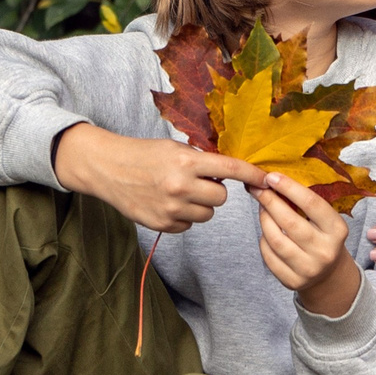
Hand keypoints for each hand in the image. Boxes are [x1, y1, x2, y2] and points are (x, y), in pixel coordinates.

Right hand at [53, 123, 266, 233]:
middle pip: (221, 198)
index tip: (266, 179)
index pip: (229, 169)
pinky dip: (184, 216)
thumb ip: (201, 161)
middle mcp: (180, 186)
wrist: (108, 169)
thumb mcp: (174, 149)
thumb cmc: (144, 154)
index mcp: (186, 162)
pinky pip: (189, 225)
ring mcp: (171, 209)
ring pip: (207, 214)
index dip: (252, 174)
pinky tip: (168, 203)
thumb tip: (231, 174)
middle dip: (215, 190)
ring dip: (200, 205)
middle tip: (198, 181)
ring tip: (180, 192)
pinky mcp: (162, 225)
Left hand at [255, 173, 361, 315]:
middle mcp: (325, 251)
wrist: (327, 275)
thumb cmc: (323, 238)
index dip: (289, 187)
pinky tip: (266, 231)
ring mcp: (309, 269)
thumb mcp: (325, 220)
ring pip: (275, 240)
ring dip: (264, 219)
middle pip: (290, 222)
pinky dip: (263, 240)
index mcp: (337, 230)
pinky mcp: (292, 281)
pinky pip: (269, 256)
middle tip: (257, 188)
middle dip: (269, 201)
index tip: (271, 176)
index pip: (312, 204)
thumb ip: (306, 203)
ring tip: (261, 208)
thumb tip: (274, 180)